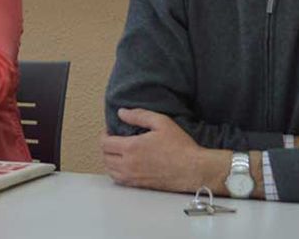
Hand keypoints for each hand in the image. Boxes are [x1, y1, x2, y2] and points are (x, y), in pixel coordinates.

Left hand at [101, 108, 215, 192]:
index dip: (104, 134)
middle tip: (113, 140)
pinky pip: (119, 180)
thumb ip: (139, 115)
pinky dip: (116, 172)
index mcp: (131, 147)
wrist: (194, 170)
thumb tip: (121, 113)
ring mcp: (133, 177)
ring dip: (109, 160)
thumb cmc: (180, 146)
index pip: (104, 143)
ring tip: (117, 152)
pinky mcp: (140, 185)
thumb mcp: (161, 122)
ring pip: (109, 170)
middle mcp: (129, 164)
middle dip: (106, 146)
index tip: (111, 130)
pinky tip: (124, 165)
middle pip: (104, 156)